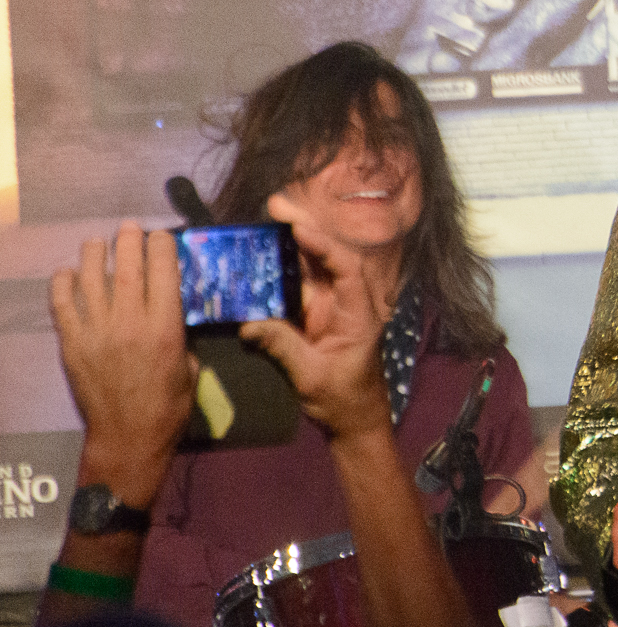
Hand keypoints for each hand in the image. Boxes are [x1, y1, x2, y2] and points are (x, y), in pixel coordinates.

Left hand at [49, 221, 195, 505]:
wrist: (128, 438)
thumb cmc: (168, 407)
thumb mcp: (191, 368)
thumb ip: (180, 335)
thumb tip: (170, 313)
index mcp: (166, 328)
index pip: (164, 271)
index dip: (163, 246)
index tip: (162, 236)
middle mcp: (130, 322)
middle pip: (128, 266)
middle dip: (129, 241)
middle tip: (129, 228)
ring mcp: (97, 331)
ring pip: (91, 278)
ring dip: (94, 254)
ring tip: (98, 243)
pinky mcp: (72, 344)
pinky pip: (62, 305)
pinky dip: (63, 284)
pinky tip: (68, 273)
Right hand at [239, 200, 389, 442]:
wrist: (353, 421)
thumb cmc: (344, 400)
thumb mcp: (312, 376)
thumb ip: (284, 347)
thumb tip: (250, 323)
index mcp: (358, 313)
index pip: (346, 268)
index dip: (324, 244)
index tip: (299, 226)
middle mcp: (346, 304)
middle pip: (327, 258)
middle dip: (304, 229)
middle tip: (276, 204)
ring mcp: (329, 309)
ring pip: (311, 268)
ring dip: (291, 243)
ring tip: (269, 216)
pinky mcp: (313, 318)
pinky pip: (297, 287)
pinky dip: (281, 269)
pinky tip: (261, 252)